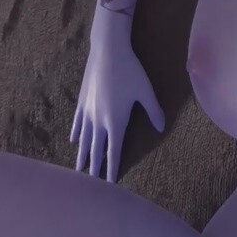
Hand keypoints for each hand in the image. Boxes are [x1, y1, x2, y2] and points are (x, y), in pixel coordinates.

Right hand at [69, 32, 164, 181]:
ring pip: (84, 139)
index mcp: (116, 121)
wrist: (107, 50)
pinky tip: (74, 141)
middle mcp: (99, 120)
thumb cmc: (130, 70)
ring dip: (82, 155)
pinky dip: (76, 133)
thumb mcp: (146, 91)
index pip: (113, 151)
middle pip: (96, 150)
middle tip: (91, 186)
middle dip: (94, 168)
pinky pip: (77, 122)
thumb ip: (154, 111)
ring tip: (79, 169)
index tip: (109, 185)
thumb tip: (162, 128)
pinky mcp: (82, 101)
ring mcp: (88, 111)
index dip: (112, 168)